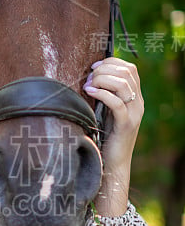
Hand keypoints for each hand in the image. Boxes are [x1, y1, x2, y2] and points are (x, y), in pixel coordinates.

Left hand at [83, 58, 143, 215]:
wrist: (113, 163)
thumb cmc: (105, 136)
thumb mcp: (105, 111)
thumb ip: (104, 95)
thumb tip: (88, 78)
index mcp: (135, 97)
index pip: (130, 68)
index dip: (111, 62)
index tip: (93, 67)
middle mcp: (138, 103)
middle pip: (127, 72)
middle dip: (105, 70)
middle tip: (89, 78)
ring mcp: (134, 113)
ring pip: (124, 84)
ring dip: (102, 80)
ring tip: (88, 86)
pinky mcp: (126, 125)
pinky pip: (117, 103)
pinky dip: (102, 94)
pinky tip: (89, 92)